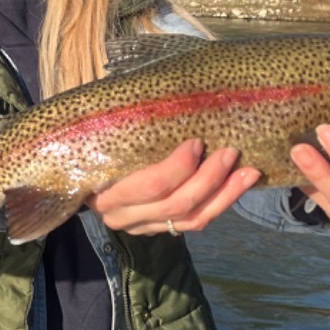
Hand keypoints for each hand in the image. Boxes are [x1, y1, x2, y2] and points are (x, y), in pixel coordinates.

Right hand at [88, 139, 261, 236]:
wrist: (80, 179)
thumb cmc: (93, 150)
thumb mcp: (102, 139)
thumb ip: (126, 129)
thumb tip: (159, 99)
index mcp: (106, 192)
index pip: (150, 186)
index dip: (178, 167)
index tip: (196, 143)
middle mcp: (123, 216)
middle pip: (176, 204)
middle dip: (209, 178)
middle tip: (229, 152)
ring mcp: (144, 227)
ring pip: (192, 219)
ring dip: (225, 194)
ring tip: (248, 172)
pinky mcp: (163, 230)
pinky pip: (197, 222)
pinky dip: (222, 203)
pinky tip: (239, 185)